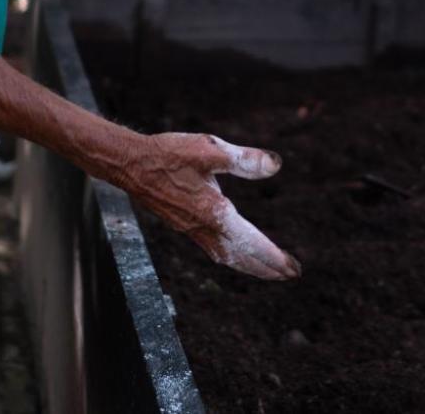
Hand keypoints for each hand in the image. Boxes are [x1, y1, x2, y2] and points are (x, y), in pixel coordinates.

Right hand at [118, 131, 300, 280]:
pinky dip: (230, 257)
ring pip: (226, 256)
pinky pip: (212, 249)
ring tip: (268, 271)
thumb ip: (243, 159)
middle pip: (241, 257)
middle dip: (266, 268)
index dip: (273, 257)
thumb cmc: (169, 153)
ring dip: (249, 265)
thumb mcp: (209, 150)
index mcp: (214, 212)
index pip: (251, 242)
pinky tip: (233, 253)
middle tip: (289, 274)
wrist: (131, 164)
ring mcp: (192, 229)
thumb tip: (275, 165)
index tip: (293, 268)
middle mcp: (203, 227)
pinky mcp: (183, 225)